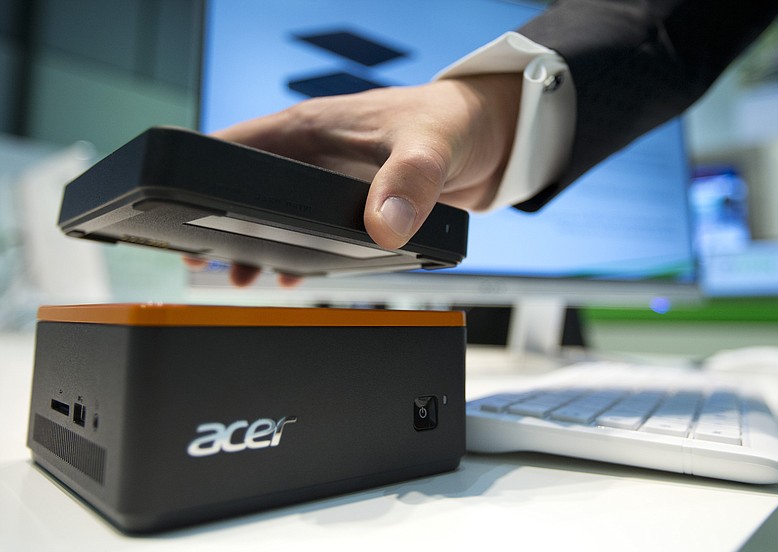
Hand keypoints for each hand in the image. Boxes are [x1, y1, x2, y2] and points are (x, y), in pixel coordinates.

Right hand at [193, 73, 521, 285]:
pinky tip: (294, 278)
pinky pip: (310, 230)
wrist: (491, 136)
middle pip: (246, 188)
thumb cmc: (455, 121)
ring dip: (257, 245)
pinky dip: (297, 254)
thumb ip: (408, 183)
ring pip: (274, 214)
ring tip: (243, 279)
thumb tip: (381, 228)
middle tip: (203, 263)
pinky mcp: (353, 201)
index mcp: (314, 128)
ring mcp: (331, 179)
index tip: (178, 214)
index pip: (237, 145)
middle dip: (220, 223)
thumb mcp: (431, 146)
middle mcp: (314, 153)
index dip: (202, 177)